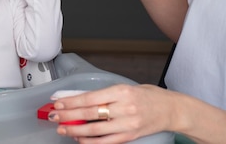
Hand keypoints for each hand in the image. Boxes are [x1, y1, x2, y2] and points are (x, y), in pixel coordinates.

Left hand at [48, 84, 173, 142]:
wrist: (171, 110)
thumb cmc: (148, 96)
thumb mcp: (125, 88)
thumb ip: (104, 94)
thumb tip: (79, 99)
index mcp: (122, 91)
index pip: (90, 97)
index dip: (72, 102)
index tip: (58, 103)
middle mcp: (124, 108)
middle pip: (89, 114)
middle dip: (69, 115)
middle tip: (54, 116)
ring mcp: (127, 124)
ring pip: (95, 130)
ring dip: (75, 130)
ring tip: (62, 129)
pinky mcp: (129, 137)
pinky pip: (106, 142)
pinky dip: (90, 142)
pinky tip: (79, 139)